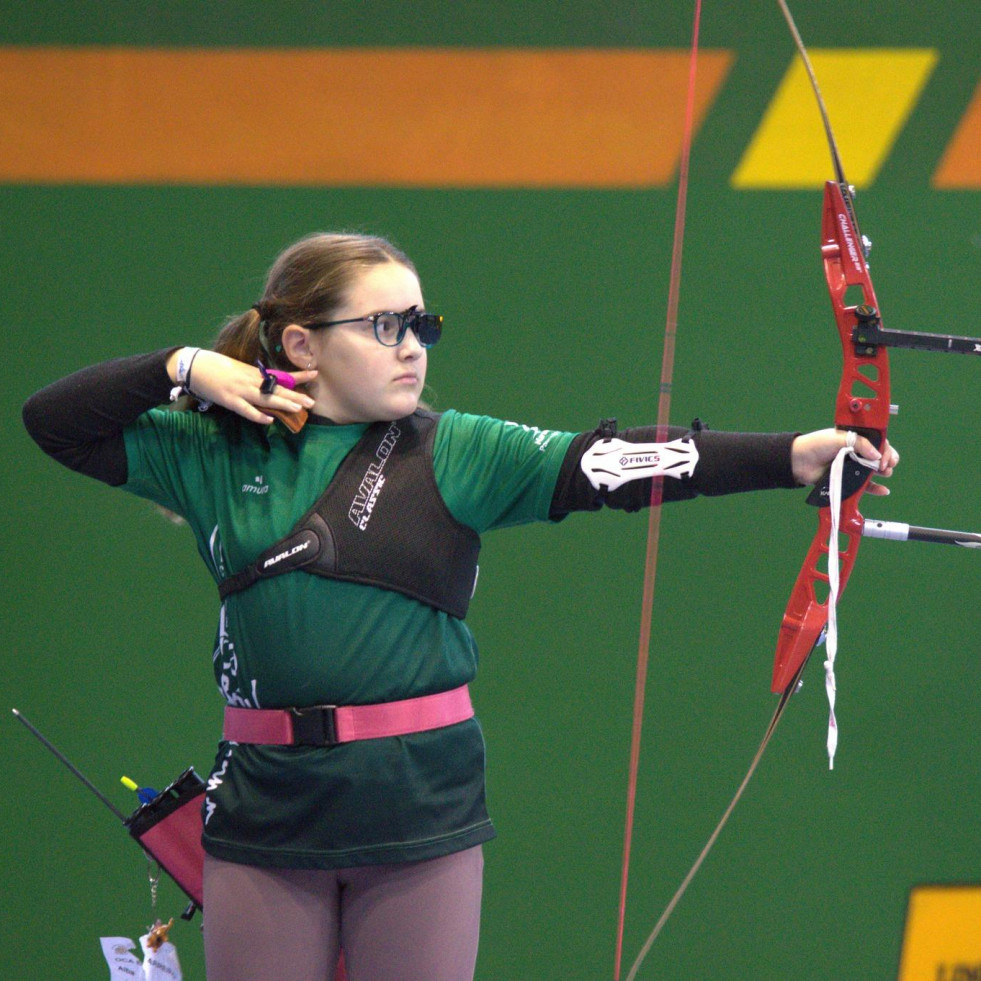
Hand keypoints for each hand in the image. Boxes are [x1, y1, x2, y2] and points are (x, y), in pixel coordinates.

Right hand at [168, 349, 316, 423]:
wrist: (193, 365)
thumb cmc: (216, 366)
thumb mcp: (239, 369)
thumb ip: (254, 377)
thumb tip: (270, 384)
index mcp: (253, 372)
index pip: (280, 374)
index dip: (297, 376)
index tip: (314, 374)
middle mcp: (250, 380)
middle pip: (276, 388)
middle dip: (295, 395)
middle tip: (311, 402)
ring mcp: (240, 390)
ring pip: (265, 398)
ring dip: (282, 403)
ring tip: (298, 409)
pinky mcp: (229, 400)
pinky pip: (246, 409)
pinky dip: (257, 415)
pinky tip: (269, 420)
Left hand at [791, 428, 899, 495]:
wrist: (799, 461)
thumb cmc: (817, 445)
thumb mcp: (840, 438)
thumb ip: (860, 444)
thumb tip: (878, 455)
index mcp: (856, 437)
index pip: (878, 441)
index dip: (885, 448)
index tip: (885, 457)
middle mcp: (857, 451)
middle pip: (879, 456)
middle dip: (887, 460)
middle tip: (886, 466)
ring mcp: (853, 466)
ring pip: (874, 471)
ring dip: (884, 472)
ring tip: (884, 473)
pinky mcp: (848, 479)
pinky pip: (865, 486)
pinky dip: (875, 489)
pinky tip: (884, 490)